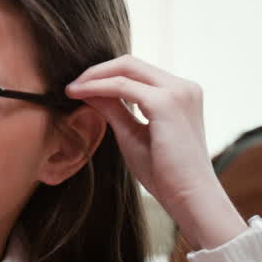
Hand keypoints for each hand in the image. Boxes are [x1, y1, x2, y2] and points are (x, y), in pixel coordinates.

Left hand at [67, 55, 246, 249]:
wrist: (190, 198)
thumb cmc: (166, 175)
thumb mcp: (133, 134)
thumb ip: (115, 110)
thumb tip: (90, 91)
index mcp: (181, 94)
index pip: (137, 71)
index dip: (105, 74)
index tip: (79, 87)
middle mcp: (183, 87)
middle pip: (130, 63)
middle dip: (96, 70)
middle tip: (70, 85)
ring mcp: (177, 92)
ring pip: (126, 68)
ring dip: (94, 76)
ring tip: (71, 89)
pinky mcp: (166, 103)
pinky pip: (121, 86)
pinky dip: (97, 87)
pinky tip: (78, 94)